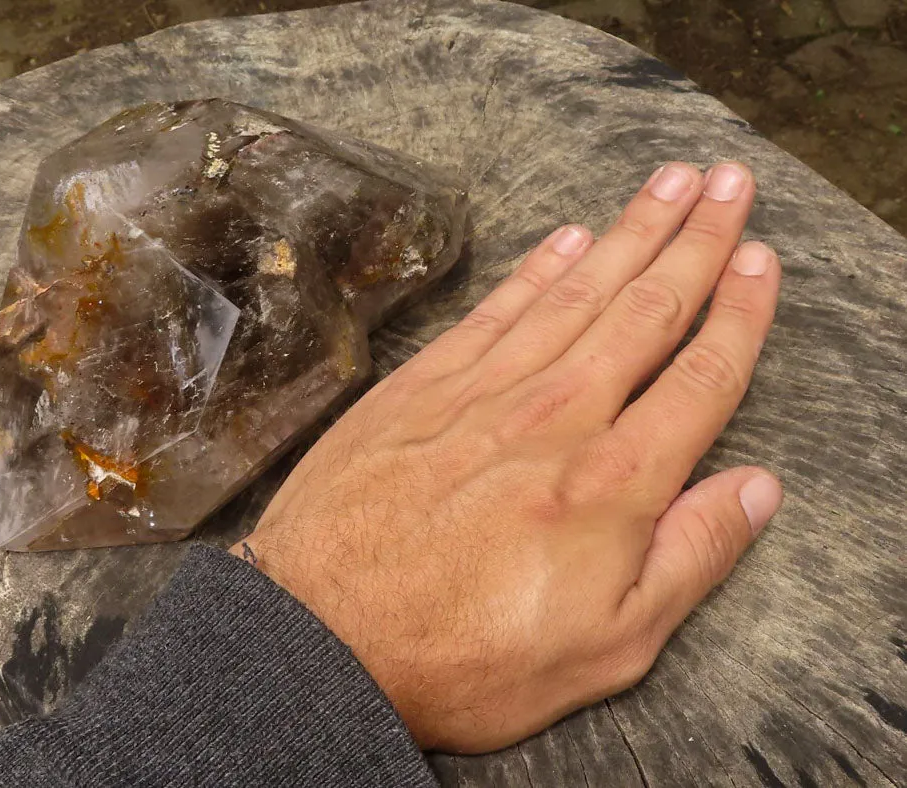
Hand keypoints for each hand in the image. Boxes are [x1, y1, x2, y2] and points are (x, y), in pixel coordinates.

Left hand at [231, 162, 782, 753]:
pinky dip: (536, 268)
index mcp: (611, 482)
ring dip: (629, 231)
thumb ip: (689, 560)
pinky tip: (566, 238)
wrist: (321, 637)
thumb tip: (754, 488)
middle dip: (695, 238)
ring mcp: (483, 392)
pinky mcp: (420, 386)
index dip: (740, 313)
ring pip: (576, 292)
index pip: (700, 377)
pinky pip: (495, 310)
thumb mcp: (606, 647)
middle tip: (730, 182)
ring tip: (670, 181)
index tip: (760, 260)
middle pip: (644, 309)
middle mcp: (555, 416)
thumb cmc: (463, 656)